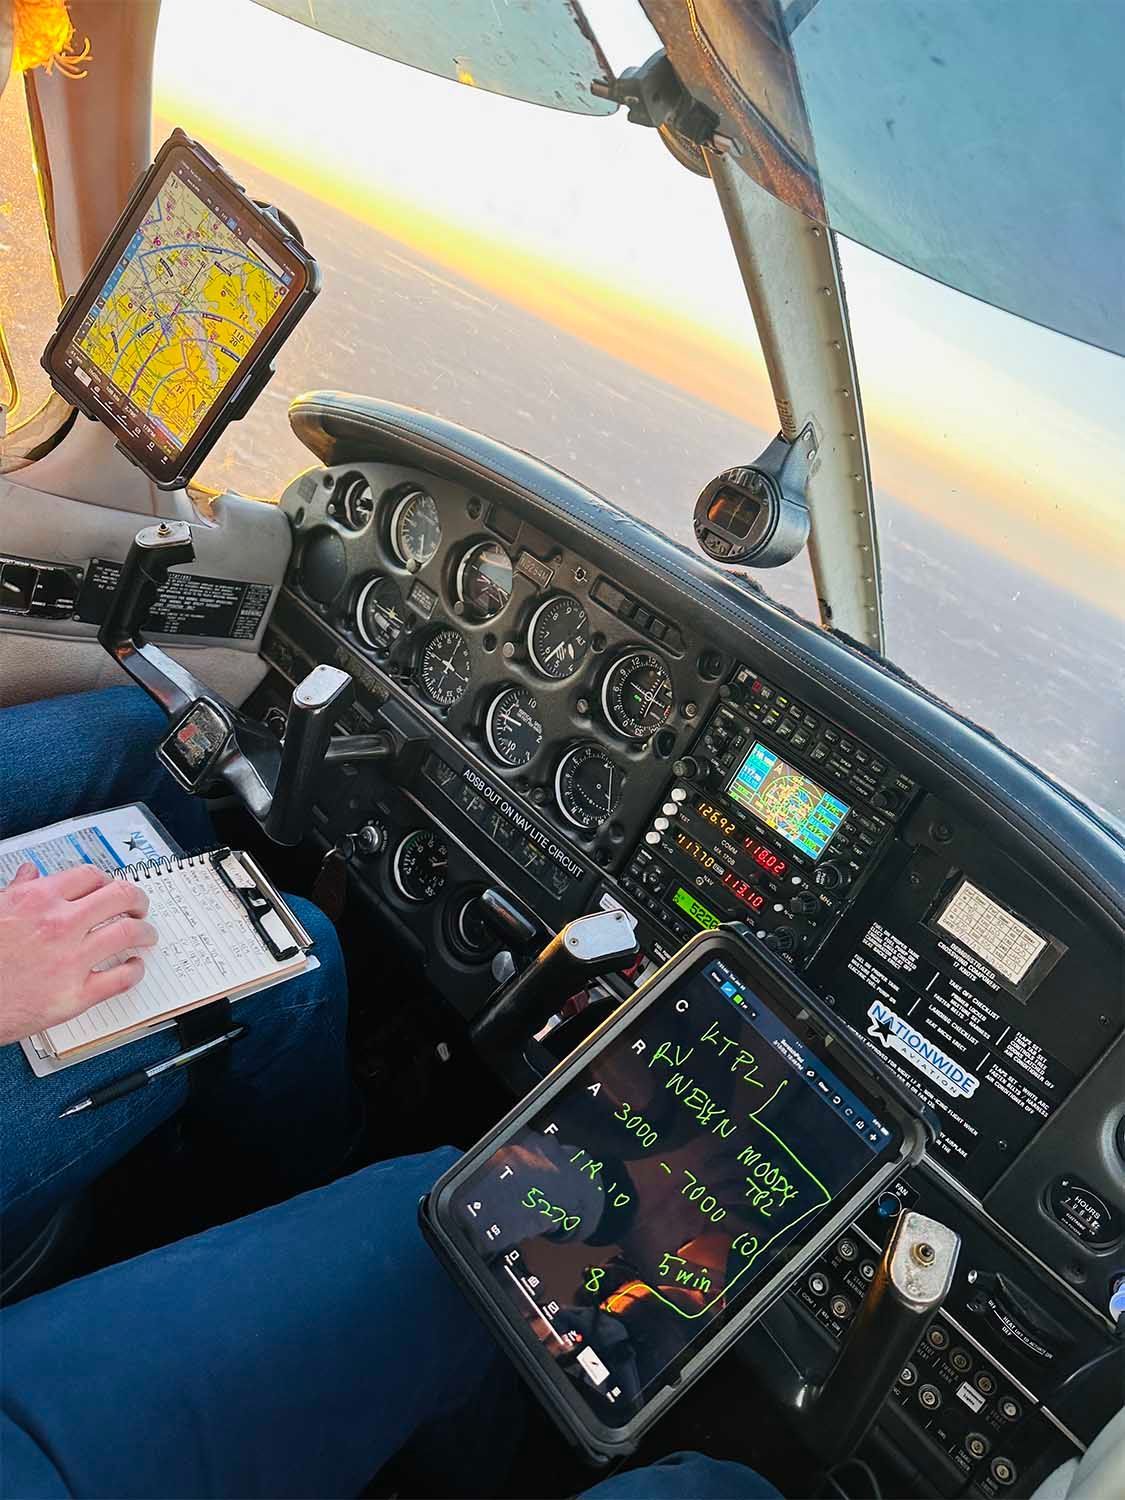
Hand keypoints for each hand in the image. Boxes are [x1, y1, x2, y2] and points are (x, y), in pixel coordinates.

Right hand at [0, 865, 155, 1045]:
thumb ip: (16, 890)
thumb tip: (30, 873)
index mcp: (36, 900)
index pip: (90, 875)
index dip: (107, 880)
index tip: (111, 887)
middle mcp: (58, 925)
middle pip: (120, 897)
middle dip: (137, 899)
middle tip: (140, 906)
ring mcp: (70, 960)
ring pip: (128, 933)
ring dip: (145, 931)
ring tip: (147, 934)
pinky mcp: (75, 995)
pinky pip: (121, 978)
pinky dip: (135, 970)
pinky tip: (134, 967)